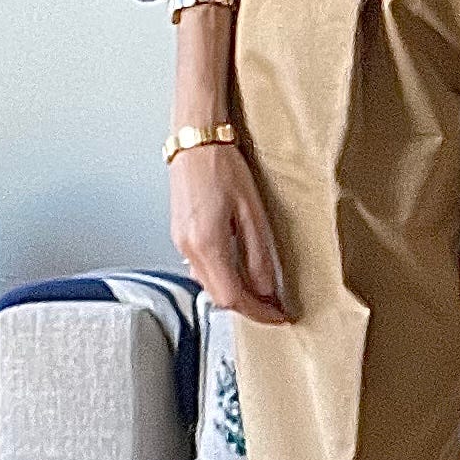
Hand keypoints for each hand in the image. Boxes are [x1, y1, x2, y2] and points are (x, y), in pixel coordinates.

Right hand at [170, 140, 290, 323]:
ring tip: (262, 292)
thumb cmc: (223, 167)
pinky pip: (201, 270)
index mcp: (207, 244)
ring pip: (209, 286)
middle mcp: (189, 248)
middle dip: (249, 308)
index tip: (280, 316)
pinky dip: (223, 278)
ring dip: (235, 294)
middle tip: (275, 309)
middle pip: (219, 298)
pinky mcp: (180, 236)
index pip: (233, 297)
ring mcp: (180, 243)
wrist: (195, 143)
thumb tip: (267, 289)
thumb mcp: (252, 213)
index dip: (259, 313)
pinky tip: (239, 272)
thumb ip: (259, 255)